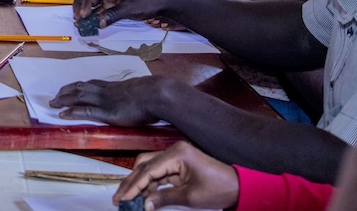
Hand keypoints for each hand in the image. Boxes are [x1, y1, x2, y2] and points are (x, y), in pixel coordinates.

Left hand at [49, 76, 164, 125]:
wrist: (156, 95)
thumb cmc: (155, 94)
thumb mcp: (143, 90)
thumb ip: (137, 93)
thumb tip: (141, 97)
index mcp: (116, 86)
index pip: (93, 83)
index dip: (81, 85)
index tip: (72, 87)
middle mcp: (106, 91)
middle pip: (82, 87)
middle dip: (67, 90)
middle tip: (57, 94)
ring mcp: (105, 100)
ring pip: (79, 97)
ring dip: (64, 99)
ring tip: (53, 102)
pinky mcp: (106, 112)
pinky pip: (85, 111)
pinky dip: (72, 112)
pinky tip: (63, 114)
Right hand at [71, 0, 164, 28]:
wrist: (165, 0)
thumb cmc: (151, 0)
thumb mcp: (130, 9)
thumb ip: (112, 15)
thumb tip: (97, 23)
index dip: (87, 3)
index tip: (83, 15)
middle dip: (81, 3)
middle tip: (76, 17)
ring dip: (85, 6)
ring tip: (79, 20)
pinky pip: (99, 1)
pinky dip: (93, 9)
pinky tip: (89, 19)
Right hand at [113, 142, 239, 210]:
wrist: (238, 187)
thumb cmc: (218, 189)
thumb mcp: (190, 197)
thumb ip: (164, 198)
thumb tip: (144, 204)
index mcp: (177, 154)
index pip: (148, 169)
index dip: (133, 185)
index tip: (122, 198)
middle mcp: (173, 151)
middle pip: (144, 165)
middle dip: (131, 182)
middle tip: (118, 198)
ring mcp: (175, 156)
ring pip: (148, 168)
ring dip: (138, 183)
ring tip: (127, 198)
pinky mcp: (177, 163)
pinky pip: (157, 172)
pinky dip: (149, 184)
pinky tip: (141, 195)